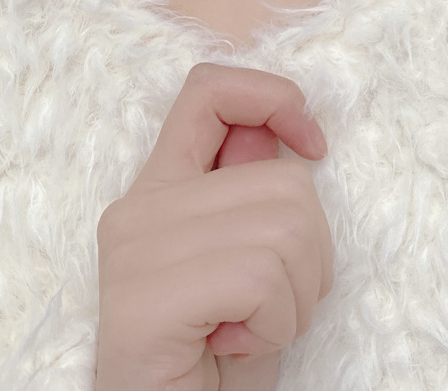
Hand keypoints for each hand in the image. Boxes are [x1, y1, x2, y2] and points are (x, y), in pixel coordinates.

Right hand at [95, 63, 332, 390]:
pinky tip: (238, 343)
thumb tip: (275, 133)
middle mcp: (139, 206)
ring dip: (298, 295)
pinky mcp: (143, 298)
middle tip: (273, 303)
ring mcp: (135, 247)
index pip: (208, 90)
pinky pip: (260, 276)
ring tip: (254, 325)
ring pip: (286, 227)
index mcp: (161, 186)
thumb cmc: (216, 356)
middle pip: (285, 181)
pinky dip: (277, 320)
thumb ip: (254, 192)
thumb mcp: (251, 264)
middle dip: (312, 253)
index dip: (272, 96)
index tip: (311, 144)